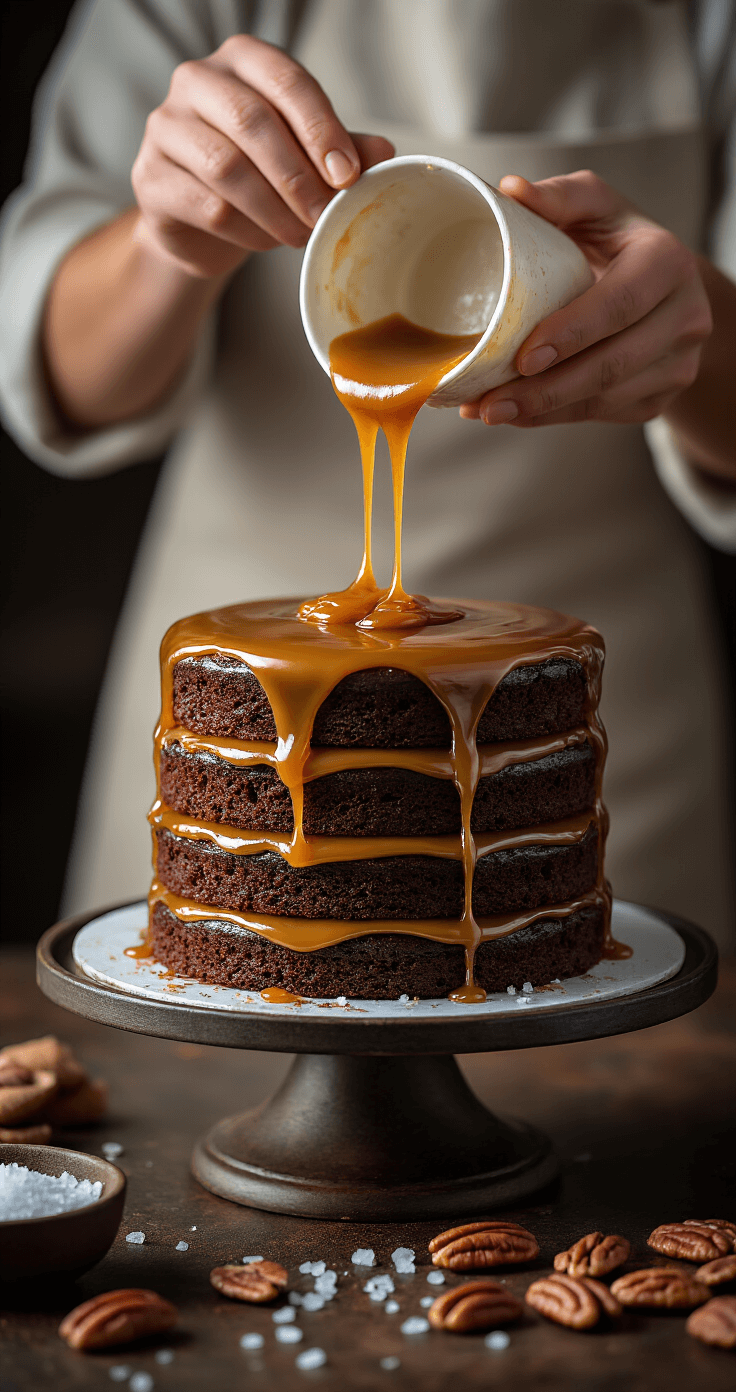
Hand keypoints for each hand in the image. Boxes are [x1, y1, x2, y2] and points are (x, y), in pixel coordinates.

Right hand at [131, 34, 393, 276]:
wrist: (200, 224)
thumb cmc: (258, 175)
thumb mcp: (305, 157)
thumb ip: (342, 150)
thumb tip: (385, 153)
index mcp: (242, 60)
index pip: (286, 80)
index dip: (321, 128)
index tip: (347, 175)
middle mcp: (196, 80)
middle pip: (253, 123)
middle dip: (299, 177)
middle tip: (327, 216)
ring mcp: (165, 127)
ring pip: (228, 168)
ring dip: (275, 209)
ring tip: (302, 235)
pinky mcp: (150, 178)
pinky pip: (208, 206)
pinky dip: (248, 231)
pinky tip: (268, 241)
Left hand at [460, 171, 711, 428]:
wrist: (658, 286)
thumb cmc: (614, 240)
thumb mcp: (595, 207)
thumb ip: (558, 197)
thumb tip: (512, 190)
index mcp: (667, 262)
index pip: (621, 304)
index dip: (573, 333)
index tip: (524, 358)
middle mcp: (686, 315)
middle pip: (613, 364)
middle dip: (548, 389)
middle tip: (491, 402)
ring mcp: (679, 362)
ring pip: (607, 398)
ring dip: (545, 411)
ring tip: (490, 411)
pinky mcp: (663, 395)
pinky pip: (606, 414)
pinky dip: (557, 417)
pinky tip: (518, 413)